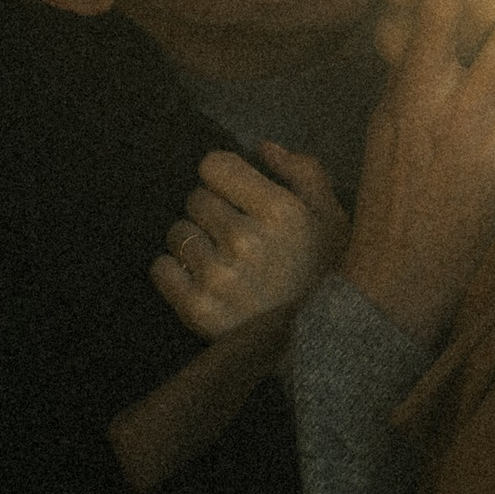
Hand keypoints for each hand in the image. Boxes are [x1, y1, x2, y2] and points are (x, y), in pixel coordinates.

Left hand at [152, 144, 346, 341]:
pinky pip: (162, 268)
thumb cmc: (326, 275)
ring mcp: (218, 276)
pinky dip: (174, 270)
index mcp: (279, 211)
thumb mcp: (333, 218)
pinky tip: (198, 278)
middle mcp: (244, 239)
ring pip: (178, 232)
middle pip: (195, 198)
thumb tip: (262, 147)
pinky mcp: (197, 308)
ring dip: (194, 241)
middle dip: (211, 211)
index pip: (214, 165)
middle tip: (231, 233)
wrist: (320, 346)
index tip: (234, 193)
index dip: (223, 176)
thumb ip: (304, 174)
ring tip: (218, 259)